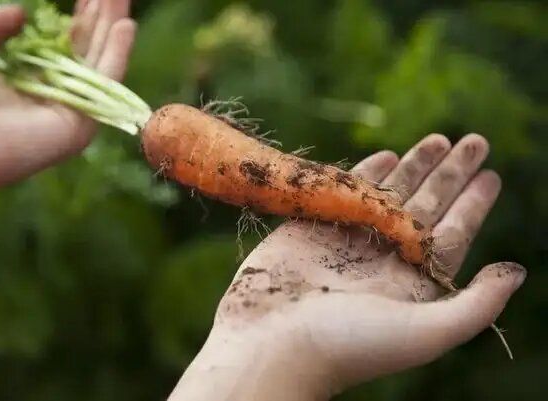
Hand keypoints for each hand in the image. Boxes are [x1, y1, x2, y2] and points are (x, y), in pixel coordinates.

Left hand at [0, 0, 134, 213]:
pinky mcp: (83, 124)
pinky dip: (118, 53)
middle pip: (90, 50)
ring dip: (115, 28)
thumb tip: (20, 11)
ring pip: (103, 63)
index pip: (70, 46)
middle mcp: (63, 96)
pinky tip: (125, 26)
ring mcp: (76, 111)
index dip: (80, 18)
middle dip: (103, 18)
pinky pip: (105, 84)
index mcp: (40, 81)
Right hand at [170, 134, 525, 400]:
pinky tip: (387, 154)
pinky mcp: (312, 226)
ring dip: (414, 166)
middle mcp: (383, 259)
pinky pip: (345, 191)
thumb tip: (518, 272)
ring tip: (439, 139)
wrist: (271, 344)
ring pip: (389, 194)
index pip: (451, 235)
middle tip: (474, 140)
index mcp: (411, 283)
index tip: (491, 175)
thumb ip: (476, 305)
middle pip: (425, 206)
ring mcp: (347, 241)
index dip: (473, 205)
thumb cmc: (348, 345)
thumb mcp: (425, 332)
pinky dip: (365, 172)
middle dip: (450, 174)